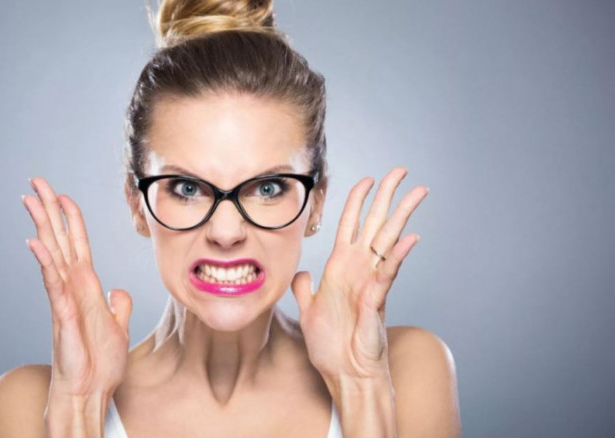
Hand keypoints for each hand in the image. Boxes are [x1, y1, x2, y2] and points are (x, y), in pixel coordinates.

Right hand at [23, 177, 132, 397]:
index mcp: (85, 287)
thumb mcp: (117, 327)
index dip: (71, 219)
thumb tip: (118, 290)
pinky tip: (37, 244)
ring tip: (30, 199)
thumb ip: (117, 305)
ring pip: (52, 255)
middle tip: (35, 182)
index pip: (77, 244)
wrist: (90, 392)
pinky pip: (53, 285)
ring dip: (43, 226)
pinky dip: (46, 264)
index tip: (62, 196)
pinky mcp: (62, 317)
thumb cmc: (98, 364)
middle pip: (59, 241)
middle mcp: (71, 288)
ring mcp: (64, 300)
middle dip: (48, 210)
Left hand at [291, 167, 428, 381]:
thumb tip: (303, 273)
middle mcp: (359, 270)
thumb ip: (304, 288)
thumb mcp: (308, 311)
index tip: (366, 179)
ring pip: (388, 241)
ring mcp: (370, 283)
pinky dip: (398, 256)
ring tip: (418, 192)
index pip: (350, 226)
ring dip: (401, 216)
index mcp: (341, 269)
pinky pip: (387, 274)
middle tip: (401, 171)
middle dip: (387, 196)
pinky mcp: (376, 301)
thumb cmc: (330, 346)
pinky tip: (410, 238)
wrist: (344, 375)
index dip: (357, 201)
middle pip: (375, 224)